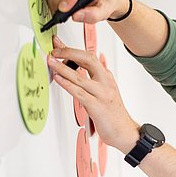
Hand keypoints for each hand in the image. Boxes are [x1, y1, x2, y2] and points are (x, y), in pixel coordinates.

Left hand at [47, 36, 138, 152]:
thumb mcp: (107, 92)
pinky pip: (79, 93)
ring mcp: (102, 94)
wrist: (125, 132)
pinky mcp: (97, 107)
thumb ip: (97, 79)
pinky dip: (67, 84)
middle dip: (69, 52)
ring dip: (62, 67)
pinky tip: (58, 79)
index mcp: (107, 78)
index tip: (58, 44)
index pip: (90, 57)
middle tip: (54, 49)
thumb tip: (91, 66)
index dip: (72, 49)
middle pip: (88, 60)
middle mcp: (106, 83)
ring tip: (50, 61)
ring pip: (80, 76)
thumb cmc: (114, 115)